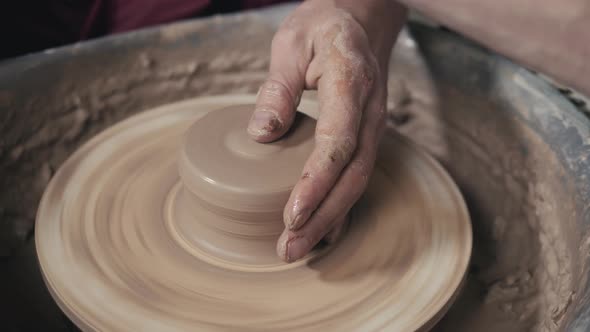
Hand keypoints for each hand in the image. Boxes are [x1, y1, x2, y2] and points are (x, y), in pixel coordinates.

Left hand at [248, 0, 406, 261]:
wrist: (360, 21)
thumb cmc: (322, 28)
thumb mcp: (291, 44)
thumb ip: (277, 88)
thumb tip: (261, 135)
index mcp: (351, 83)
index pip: (337, 143)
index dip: (316, 182)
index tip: (292, 214)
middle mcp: (369, 111)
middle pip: (351, 175)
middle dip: (321, 216)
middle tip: (289, 248)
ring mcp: (372, 127)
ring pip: (357, 182)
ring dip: (329, 219)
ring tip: (298, 249)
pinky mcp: (365, 137)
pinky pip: (357, 177)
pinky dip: (340, 208)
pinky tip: (322, 232)